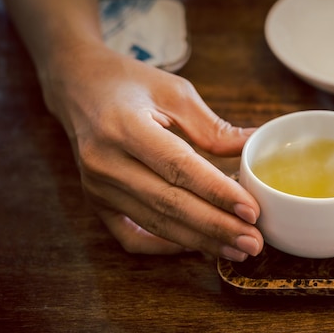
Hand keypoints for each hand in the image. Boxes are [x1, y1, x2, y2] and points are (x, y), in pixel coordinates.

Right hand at [39, 43, 262, 260]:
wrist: (78, 85)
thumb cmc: (129, 83)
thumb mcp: (175, 92)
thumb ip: (214, 127)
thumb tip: (255, 146)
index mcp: (125, 125)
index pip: (179, 167)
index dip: (218, 192)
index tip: (252, 210)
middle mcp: (106, 161)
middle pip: (169, 204)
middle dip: (217, 227)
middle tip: (254, 241)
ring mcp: (96, 187)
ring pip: (156, 224)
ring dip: (201, 241)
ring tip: (238, 249)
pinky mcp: (96, 202)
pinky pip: (132, 237)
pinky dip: (166, 247)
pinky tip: (198, 248)